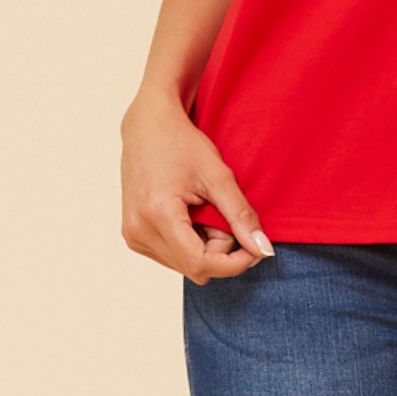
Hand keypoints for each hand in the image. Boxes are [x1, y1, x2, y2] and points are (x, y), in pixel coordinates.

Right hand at [119, 90, 272, 282]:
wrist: (147, 127)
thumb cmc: (181, 143)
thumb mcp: (218, 176)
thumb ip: (241, 215)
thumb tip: (263, 250)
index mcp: (158, 214)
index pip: (200, 264)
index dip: (234, 264)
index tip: (255, 250)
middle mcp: (139, 230)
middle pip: (194, 268)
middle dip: (219, 251)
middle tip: (224, 216)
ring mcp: (133, 235)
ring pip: (185, 266)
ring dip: (205, 248)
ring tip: (204, 211)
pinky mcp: (133, 236)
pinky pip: (172, 257)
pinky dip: (190, 243)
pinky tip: (190, 216)